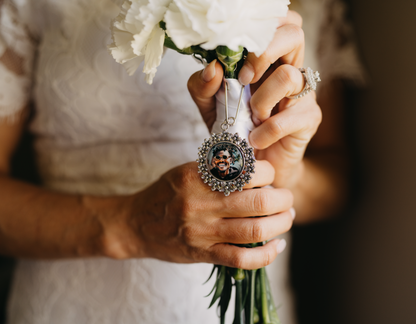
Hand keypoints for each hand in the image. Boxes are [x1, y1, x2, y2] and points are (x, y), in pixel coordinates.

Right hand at [100, 162, 293, 269]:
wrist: (136, 223)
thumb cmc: (165, 194)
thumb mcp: (187, 171)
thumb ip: (217, 168)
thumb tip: (256, 169)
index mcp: (198, 176)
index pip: (248, 171)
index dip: (269, 173)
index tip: (271, 177)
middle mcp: (201, 203)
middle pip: (259, 202)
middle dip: (283, 200)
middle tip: (286, 199)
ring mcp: (202, 231)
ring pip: (255, 230)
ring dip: (281, 224)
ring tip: (286, 218)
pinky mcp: (202, 254)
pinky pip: (241, 259)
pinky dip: (266, 255)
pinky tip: (277, 246)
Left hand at [188, 11, 321, 188]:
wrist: (252, 166)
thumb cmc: (233, 130)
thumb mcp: (209, 105)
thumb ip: (203, 85)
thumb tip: (213, 67)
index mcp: (267, 60)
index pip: (277, 23)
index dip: (259, 28)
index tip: (233, 54)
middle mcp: (289, 69)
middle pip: (294, 33)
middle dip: (262, 53)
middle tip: (244, 79)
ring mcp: (303, 93)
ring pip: (290, 75)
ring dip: (262, 99)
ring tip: (252, 118)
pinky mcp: (310, 118)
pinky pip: (289, 116)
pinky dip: (267, 130)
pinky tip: (256, 139)